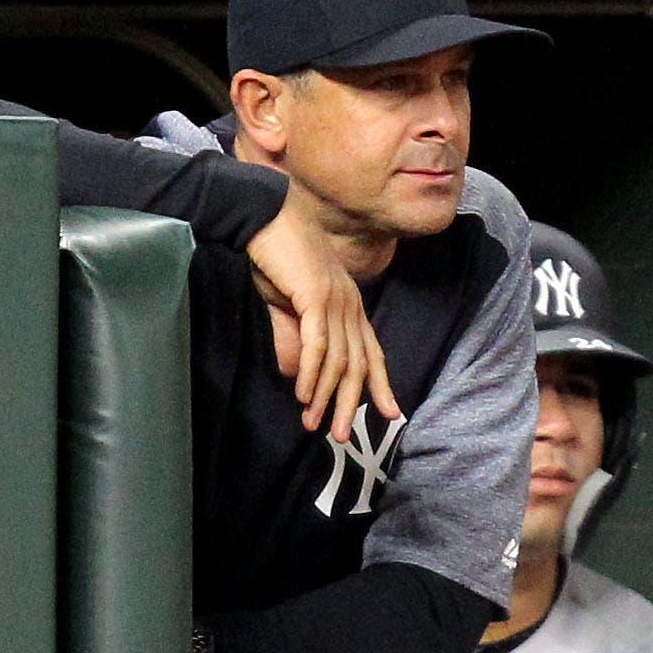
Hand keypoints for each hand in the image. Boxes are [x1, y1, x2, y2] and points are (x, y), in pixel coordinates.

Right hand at [243, 191, 400, 442]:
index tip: (389, 414)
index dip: (381, 384)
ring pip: (340, 361)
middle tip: (341, 436)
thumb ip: (297, 339)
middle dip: (350, 404)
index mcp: (349, 305)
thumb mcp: (288, 306)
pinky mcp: (316, 297)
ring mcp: (336, 301)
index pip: (372, 351)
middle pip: (359, 365)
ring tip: (316, 426)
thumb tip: (300, 376)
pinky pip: (319, 345)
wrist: (262, 217)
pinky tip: (304, 396)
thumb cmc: (274, 258)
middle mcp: (350, 305)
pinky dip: (313, 374)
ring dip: (326, 397)